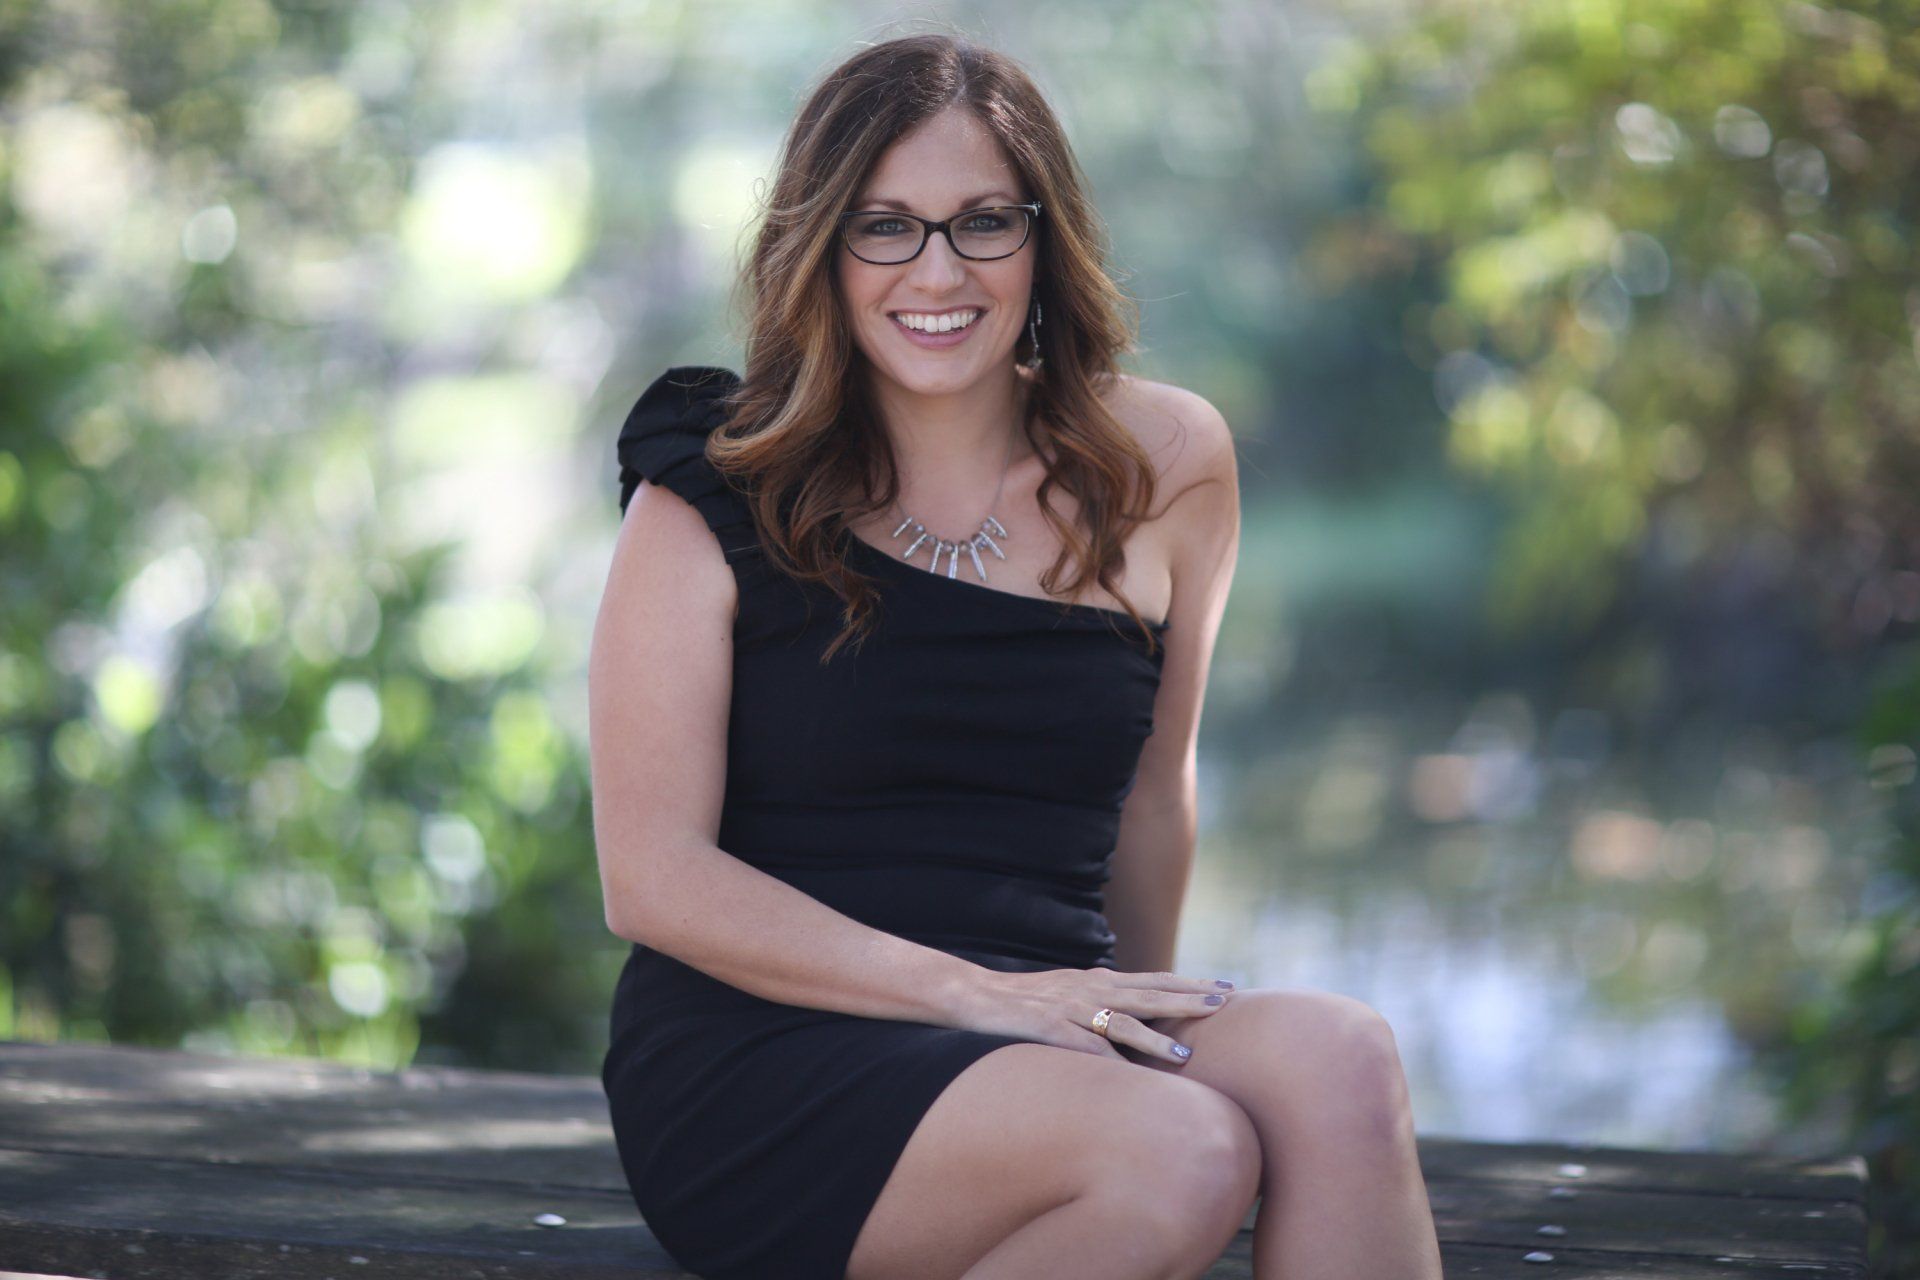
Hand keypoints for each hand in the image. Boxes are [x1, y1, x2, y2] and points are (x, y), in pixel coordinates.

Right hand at [964, 966, 1232, 1064]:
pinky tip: (1131, 1079)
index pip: (1154, 980)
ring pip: (1122, 1023)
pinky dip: (1109, 1064)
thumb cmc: (1024, 999)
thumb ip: (1102, 1000)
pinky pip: (1084, 1049)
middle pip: (1149, 994)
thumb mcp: (1069, 992)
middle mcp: (1090, 989)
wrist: (973, 995)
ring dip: (1155, 1038)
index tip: (1225, 987)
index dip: (1190, 984)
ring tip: (1185, 1053)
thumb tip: (1137, 1017)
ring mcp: (1070, 1008)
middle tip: (1225, 1003)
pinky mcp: (1048, 1028)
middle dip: (1188, 1000)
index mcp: (1098, 980)